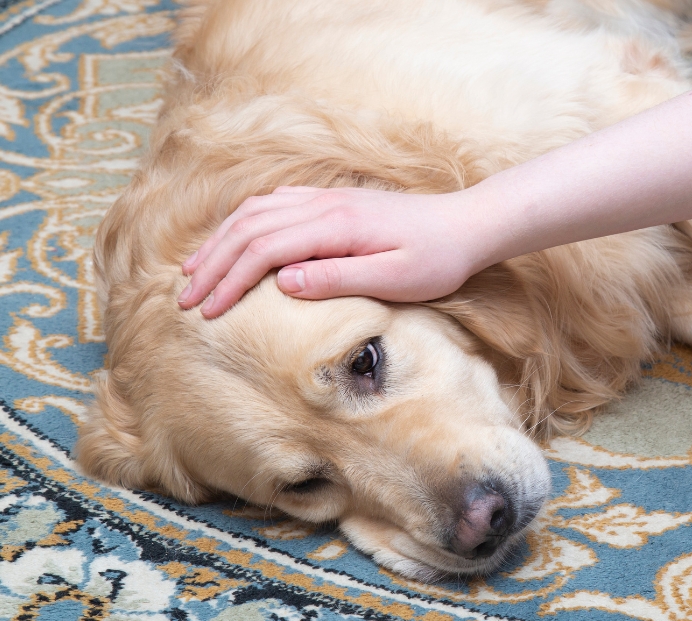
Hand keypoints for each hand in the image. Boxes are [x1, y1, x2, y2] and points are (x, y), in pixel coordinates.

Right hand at [177, 186, 494, 316]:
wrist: (469, 224)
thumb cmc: (439, 259)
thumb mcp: (396, 278)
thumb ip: (339, 278)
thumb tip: (283, 282)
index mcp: (335, 226)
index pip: (264, 250)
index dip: (229, 281)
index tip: (206, 312)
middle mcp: (324, 205)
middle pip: (248, 228)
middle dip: (212, 264)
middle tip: (184, 299)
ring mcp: (327, 199)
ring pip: (256, 212)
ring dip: (221, 241)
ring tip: (195, 272)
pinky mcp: (334, 202)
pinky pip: (275, 204)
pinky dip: (244, 223)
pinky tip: (234, 239)